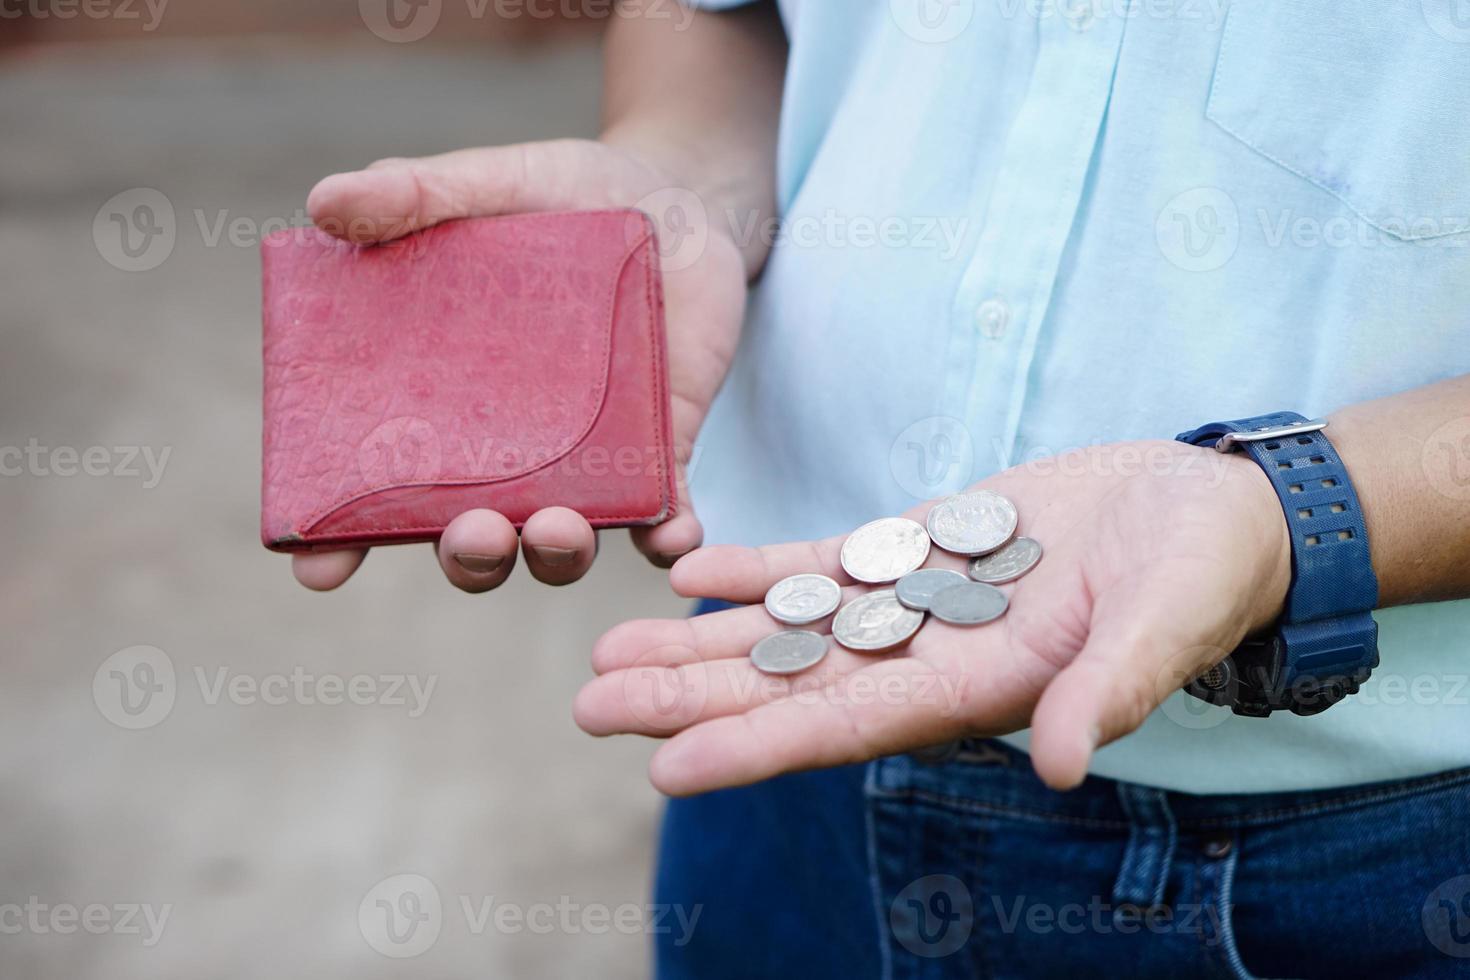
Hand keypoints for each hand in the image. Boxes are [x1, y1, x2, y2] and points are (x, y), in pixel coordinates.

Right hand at [290, 139, 746, 591]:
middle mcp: (505, 451)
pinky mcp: (661, 451)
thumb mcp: (489, 184)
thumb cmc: (566, 196)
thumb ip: (414, 194)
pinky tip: (671, 537)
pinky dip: (666, 537)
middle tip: (472, 533)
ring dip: (554, 555)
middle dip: (468, 554)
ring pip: (560, 544)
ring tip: (556, 528)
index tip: (321, 567)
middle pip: (473, 539)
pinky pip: (662, 514)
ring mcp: (586, 459)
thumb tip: (324, 201)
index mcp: (440, 402)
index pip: (379, 488)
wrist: (680, 195)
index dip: (345, 537)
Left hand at [574, 441, 1292, 792]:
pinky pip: (824, 561)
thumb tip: (1064, 763)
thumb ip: (1113, 687)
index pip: (849, 726)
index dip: (758, 746)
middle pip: (790, 683)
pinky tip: (689, 566)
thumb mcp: (1167, 622)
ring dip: (700, 640)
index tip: (666, 767)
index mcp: (982, 688)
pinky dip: (758, 565)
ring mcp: (918, 603)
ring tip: (609, 650)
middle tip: (589, 706)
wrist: (1205, 511)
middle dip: (691, 697)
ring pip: (789, 627)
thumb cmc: (1201, 571)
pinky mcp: (922, 547)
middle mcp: (931, 656)